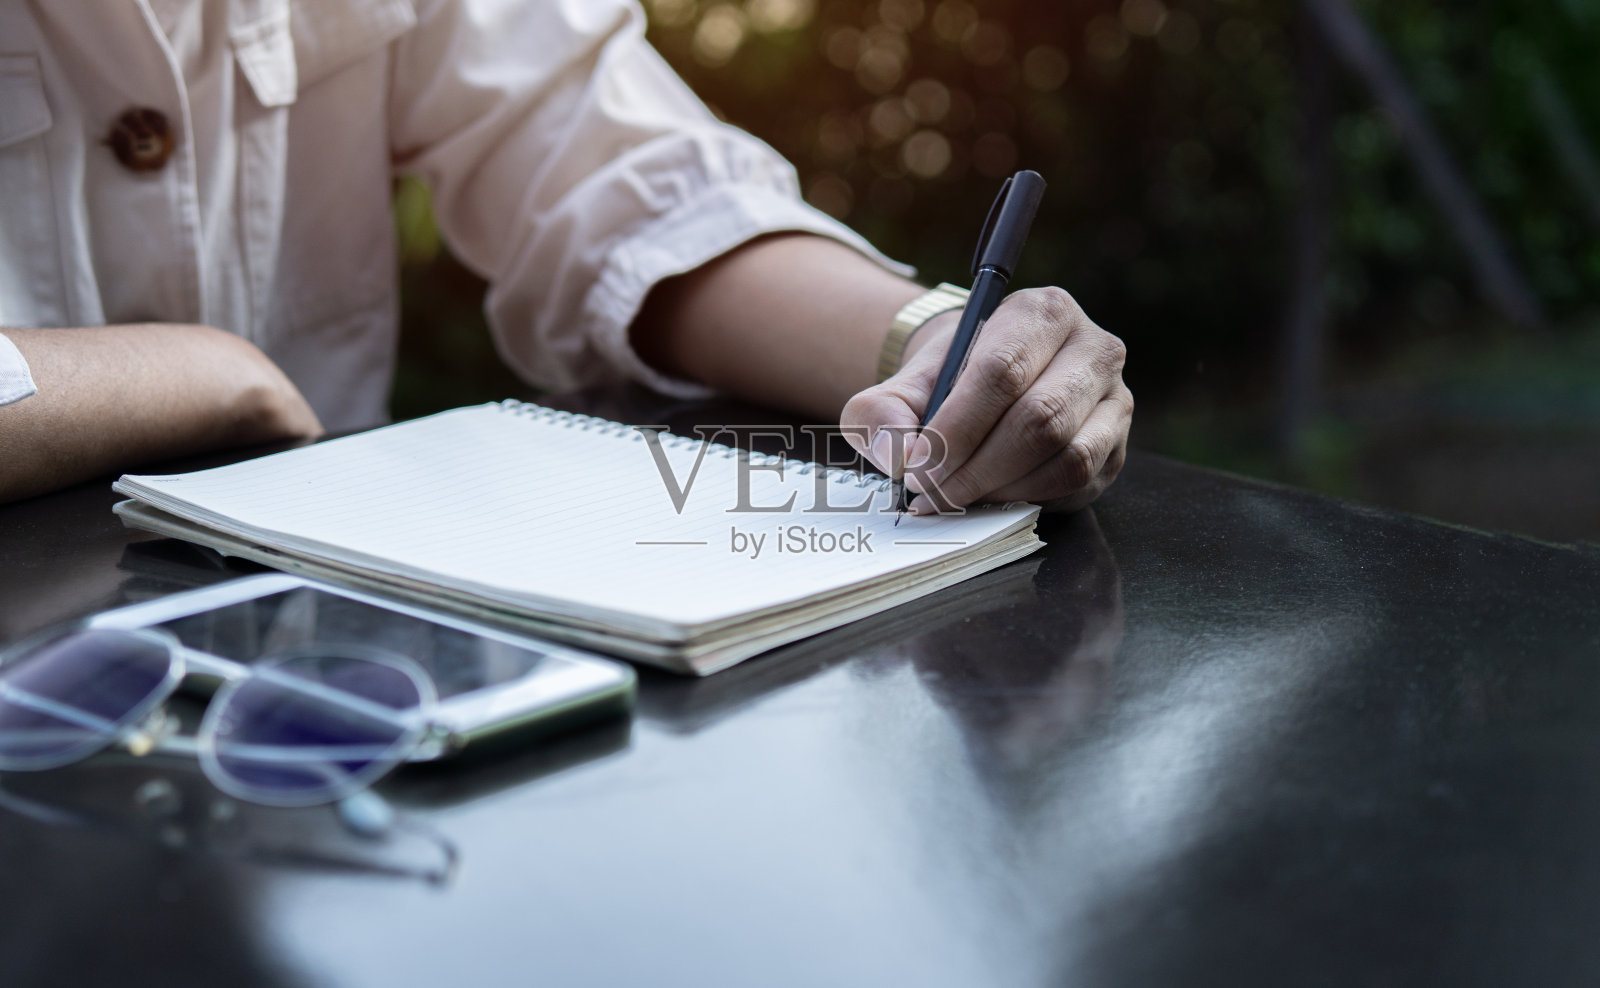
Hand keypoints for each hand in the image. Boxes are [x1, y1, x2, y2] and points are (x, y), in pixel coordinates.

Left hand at [841, 287, 1132, 513]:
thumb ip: (882, 413)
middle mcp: (1092, 348)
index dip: (956, 429)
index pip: (1001, 372)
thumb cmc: (947, 380)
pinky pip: (1080, 483)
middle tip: (932, 493)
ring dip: (1004, 488)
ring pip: (1067, 457)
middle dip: (976, 467)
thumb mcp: (902, 384)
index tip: (918, 466)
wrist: (987, 384)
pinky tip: (994, 495)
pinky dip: (1030, 498)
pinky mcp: (1117, 445)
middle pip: (1039, 418)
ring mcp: (1115, 398)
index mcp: (1040, 312)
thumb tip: (898, 456)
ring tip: (959, 495)